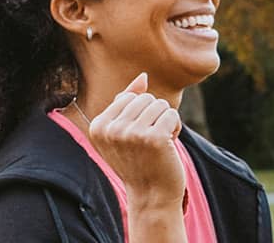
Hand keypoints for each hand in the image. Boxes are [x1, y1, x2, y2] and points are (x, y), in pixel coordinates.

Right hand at [88, 73, 185, 211]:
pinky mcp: (152, 137)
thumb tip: (143, 76)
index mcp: (97, 126)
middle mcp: (110, 129)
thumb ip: (127, 104)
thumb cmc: (140, 162)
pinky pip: (172, 115)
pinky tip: (169, 146)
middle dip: (155, 116)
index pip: (129, 97)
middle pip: (145, 98)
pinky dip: (176, 128)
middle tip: (150, 141)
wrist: (151, 195)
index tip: (137, 137)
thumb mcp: (123, 133)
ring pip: (160, 104)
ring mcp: (130, 133)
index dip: (141, 113)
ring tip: (160, 143)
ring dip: (166, 122)